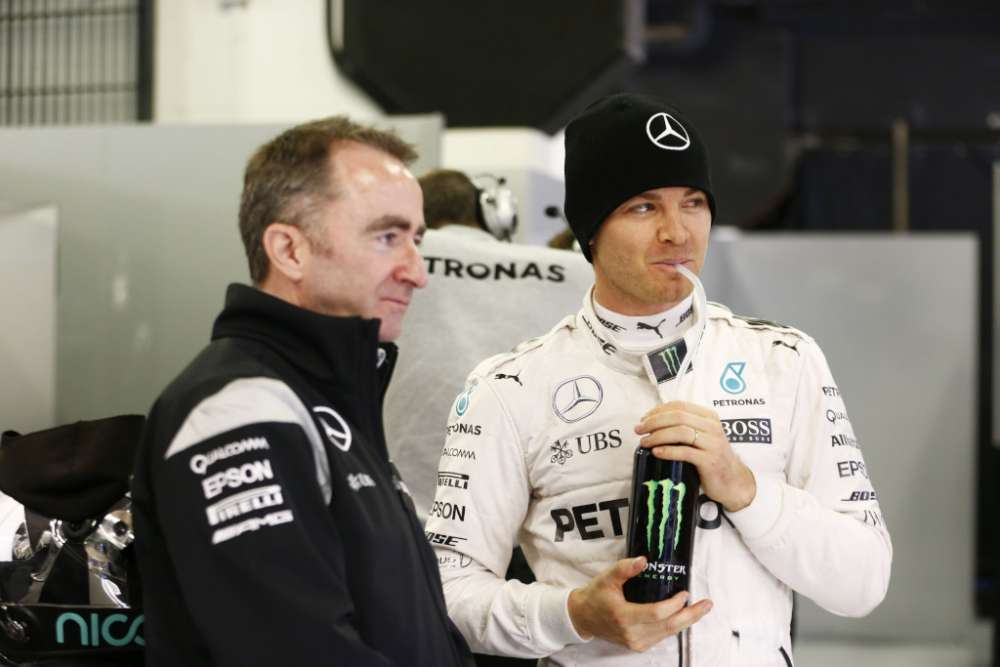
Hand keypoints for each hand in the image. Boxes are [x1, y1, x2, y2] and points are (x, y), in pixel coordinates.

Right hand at [567, 556, 711, 651]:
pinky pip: (662, 636)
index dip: (674, 604)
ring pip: (668, 633)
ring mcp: (635, 642)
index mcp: (623, 616)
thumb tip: (645, 560)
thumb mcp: (607, 577)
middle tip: (707, 604)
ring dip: (686, 621)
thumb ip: (625, 568)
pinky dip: (675, 626)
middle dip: (691, 616)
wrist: (583, 617)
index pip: (656, 614)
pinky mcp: (638, 645)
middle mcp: (631, 633)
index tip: (685, 592)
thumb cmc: (596, 595)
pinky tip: (684, 616)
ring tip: (701, 609)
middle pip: (668, 627)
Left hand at [635, 400, 755, 511]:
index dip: (658, 410)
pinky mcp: (710, 460)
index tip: (644, 419)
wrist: (733, 482)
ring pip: (680, 432)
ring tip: (644, 442)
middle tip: (639, 430)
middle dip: (654, 422)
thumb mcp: (702, 438)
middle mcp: (713, 427)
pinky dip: (668, 451)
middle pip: (678, 417)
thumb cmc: (711, 458)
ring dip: (658, 435)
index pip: (680, 406)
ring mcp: (713, 443)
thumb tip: (652, 423)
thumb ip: (685, 427)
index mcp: (709, 417)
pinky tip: (656, 452)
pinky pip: (685, 452)